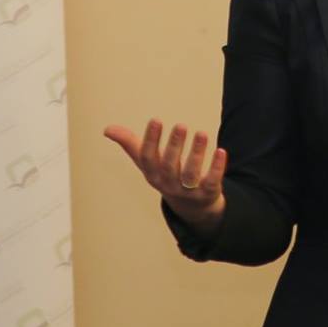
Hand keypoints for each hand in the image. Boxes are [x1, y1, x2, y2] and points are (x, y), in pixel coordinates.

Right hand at [102, 118, 227, 229]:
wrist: (192, 207)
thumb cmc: (166, 176)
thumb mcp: (147, 162)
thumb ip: (130, 144)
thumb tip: (107, 129)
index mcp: (153, 174)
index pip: (148, 158)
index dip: (151, 140)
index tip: (156, 119)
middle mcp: (168, 184)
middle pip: (170, 166)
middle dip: (174, 146)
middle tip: (181, 125)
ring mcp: (188, 191)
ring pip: (191, 174)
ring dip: (196, 154)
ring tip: (202, 133)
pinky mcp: (207, 193)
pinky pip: (211, 181)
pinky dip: (216, 167)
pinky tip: (221, 151)